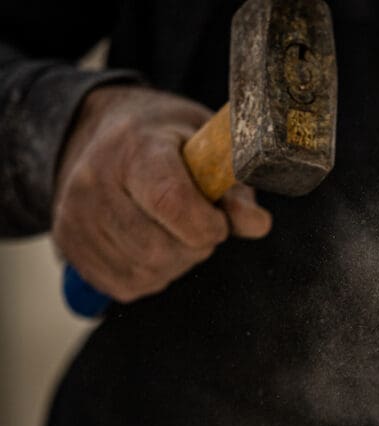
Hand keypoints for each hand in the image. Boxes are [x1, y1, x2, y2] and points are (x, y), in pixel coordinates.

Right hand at [53, 85, 271, 302]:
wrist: (110, 135)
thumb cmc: (172, 143)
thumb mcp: (210, 150)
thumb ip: (235, 191)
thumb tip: (257, 225)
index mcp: (136, 147)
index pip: (169, 200)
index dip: (206, 225)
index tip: (220, 224)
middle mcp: (94, 179)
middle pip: (158, 247)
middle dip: (195, 246)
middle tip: (200, 225)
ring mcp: (74, 213)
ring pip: (145, 270)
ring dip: (176, 262)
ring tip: (175, 230)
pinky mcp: (69, 243)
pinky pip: (127, 284)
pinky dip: (153, 274)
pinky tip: (153, 244)